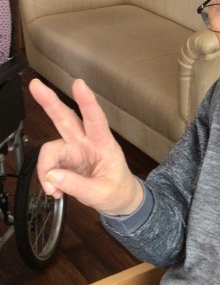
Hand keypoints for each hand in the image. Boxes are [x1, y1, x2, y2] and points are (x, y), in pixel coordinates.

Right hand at [29, 78, 142, 215]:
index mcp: (104, 144)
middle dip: (50, 102)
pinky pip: (48, 164)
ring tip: (52, 189)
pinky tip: (54, 189)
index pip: (96, 119)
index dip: (87, 101)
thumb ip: (78, 186)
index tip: (79, 84)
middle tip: (35, 85)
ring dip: (45, 165)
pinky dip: (46, 178)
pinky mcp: (64, 160)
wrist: (119, 200)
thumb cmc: (117, 190)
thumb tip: (53, 176)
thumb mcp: (103, 193)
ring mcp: (73, 150)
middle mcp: (86, 142)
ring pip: (51, 146)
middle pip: (66, 118)